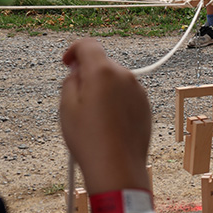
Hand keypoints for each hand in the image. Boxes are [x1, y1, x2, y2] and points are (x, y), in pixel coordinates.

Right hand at [60, 39, 150, 194]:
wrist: (118, 168)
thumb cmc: (90, 140)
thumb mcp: (66, 107)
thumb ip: (70, 80)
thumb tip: (78, 71)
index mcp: (103, 72)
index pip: (88, 45)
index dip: (73, 50)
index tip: (67, 63)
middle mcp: (125, 76)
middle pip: (103, 64)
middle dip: (88, 74)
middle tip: (76, 99)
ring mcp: (138, 91)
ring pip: (115, 80)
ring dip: (103, 89)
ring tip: (92, 117)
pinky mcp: (146, 106)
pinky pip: (126, 95)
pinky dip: (116, 101)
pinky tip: (107, 124)